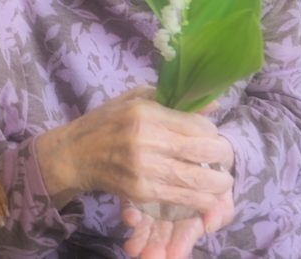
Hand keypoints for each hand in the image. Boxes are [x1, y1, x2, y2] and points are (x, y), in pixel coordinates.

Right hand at [36, 88, 233, 215]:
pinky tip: (206, 197)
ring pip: (195, 179)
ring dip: (216, 183)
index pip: (195, 124)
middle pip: (200, 151)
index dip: (212, 132)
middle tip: (226, 158)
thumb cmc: (106, 122)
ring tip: (223, 180)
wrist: (74, 154)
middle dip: (222, 157)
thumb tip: (214, 104)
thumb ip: (172, 100)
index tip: (214, 136)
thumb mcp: (134, 100)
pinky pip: (180, 198)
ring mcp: (142, 169)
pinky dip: (199, 201)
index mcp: (144, 113)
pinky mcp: (140, 192)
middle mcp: (145, 140)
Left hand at [122, 187, 235, 258]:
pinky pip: (131, 205)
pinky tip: (130, 218)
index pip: (185, 236)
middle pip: (162, 236)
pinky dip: (130, 213)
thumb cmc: (210, 176)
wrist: (192, 152)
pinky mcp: (135, 192)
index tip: (173, 256)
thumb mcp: (221, 192)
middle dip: (156, 248)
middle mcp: (170, 216)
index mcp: (190, 220)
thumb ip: (221, 209)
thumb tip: (210, 225)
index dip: (181, 245)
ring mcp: (152, 205)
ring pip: (146, 226)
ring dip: (140, 238)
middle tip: (150, 257)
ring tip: (133, 249)